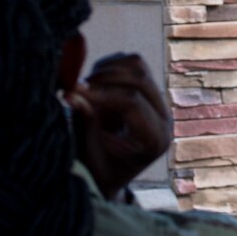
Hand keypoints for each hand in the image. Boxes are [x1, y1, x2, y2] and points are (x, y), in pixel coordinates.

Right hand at [65, 52, 171, 197]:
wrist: (108, 174)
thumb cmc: (97, 171)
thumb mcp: (89, 156)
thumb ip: (84, 126)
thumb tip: (72, 94)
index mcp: (155, 140)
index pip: (133, 103)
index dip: (101, 94)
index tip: (73, 94)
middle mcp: (163, 117)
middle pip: (139, 78)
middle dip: (103, 79)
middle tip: (75, 89)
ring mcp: (158, 100)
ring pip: (136, 64)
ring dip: (105, 71)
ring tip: (84, 91)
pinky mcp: (147, 88)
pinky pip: (130, 61)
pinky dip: (107, 66)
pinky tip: (92, 87)